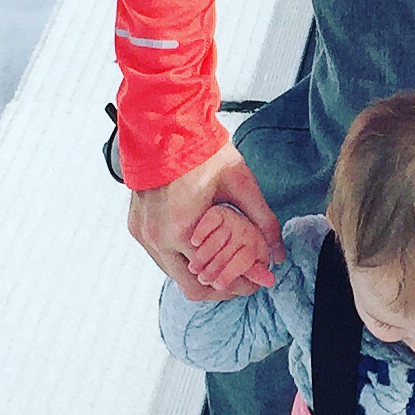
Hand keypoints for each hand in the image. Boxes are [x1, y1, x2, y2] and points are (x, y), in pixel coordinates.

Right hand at [127, 142, 279, 298]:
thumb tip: (278, 253)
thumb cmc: (202, 151)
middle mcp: (157, 239)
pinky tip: (204, 248)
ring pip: (174, 275)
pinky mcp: (136, 227)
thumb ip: (263, 222)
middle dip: (221, 287)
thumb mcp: (241, 184)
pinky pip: (161, 257)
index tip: (257, 280)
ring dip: (200, 274)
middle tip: (243, 279)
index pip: (214, 279)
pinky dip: (183, 259)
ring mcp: (143, 234)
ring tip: (227, 263)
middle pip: (192, 287)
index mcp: (181, 231)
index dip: (240, 284)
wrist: (164, 127)